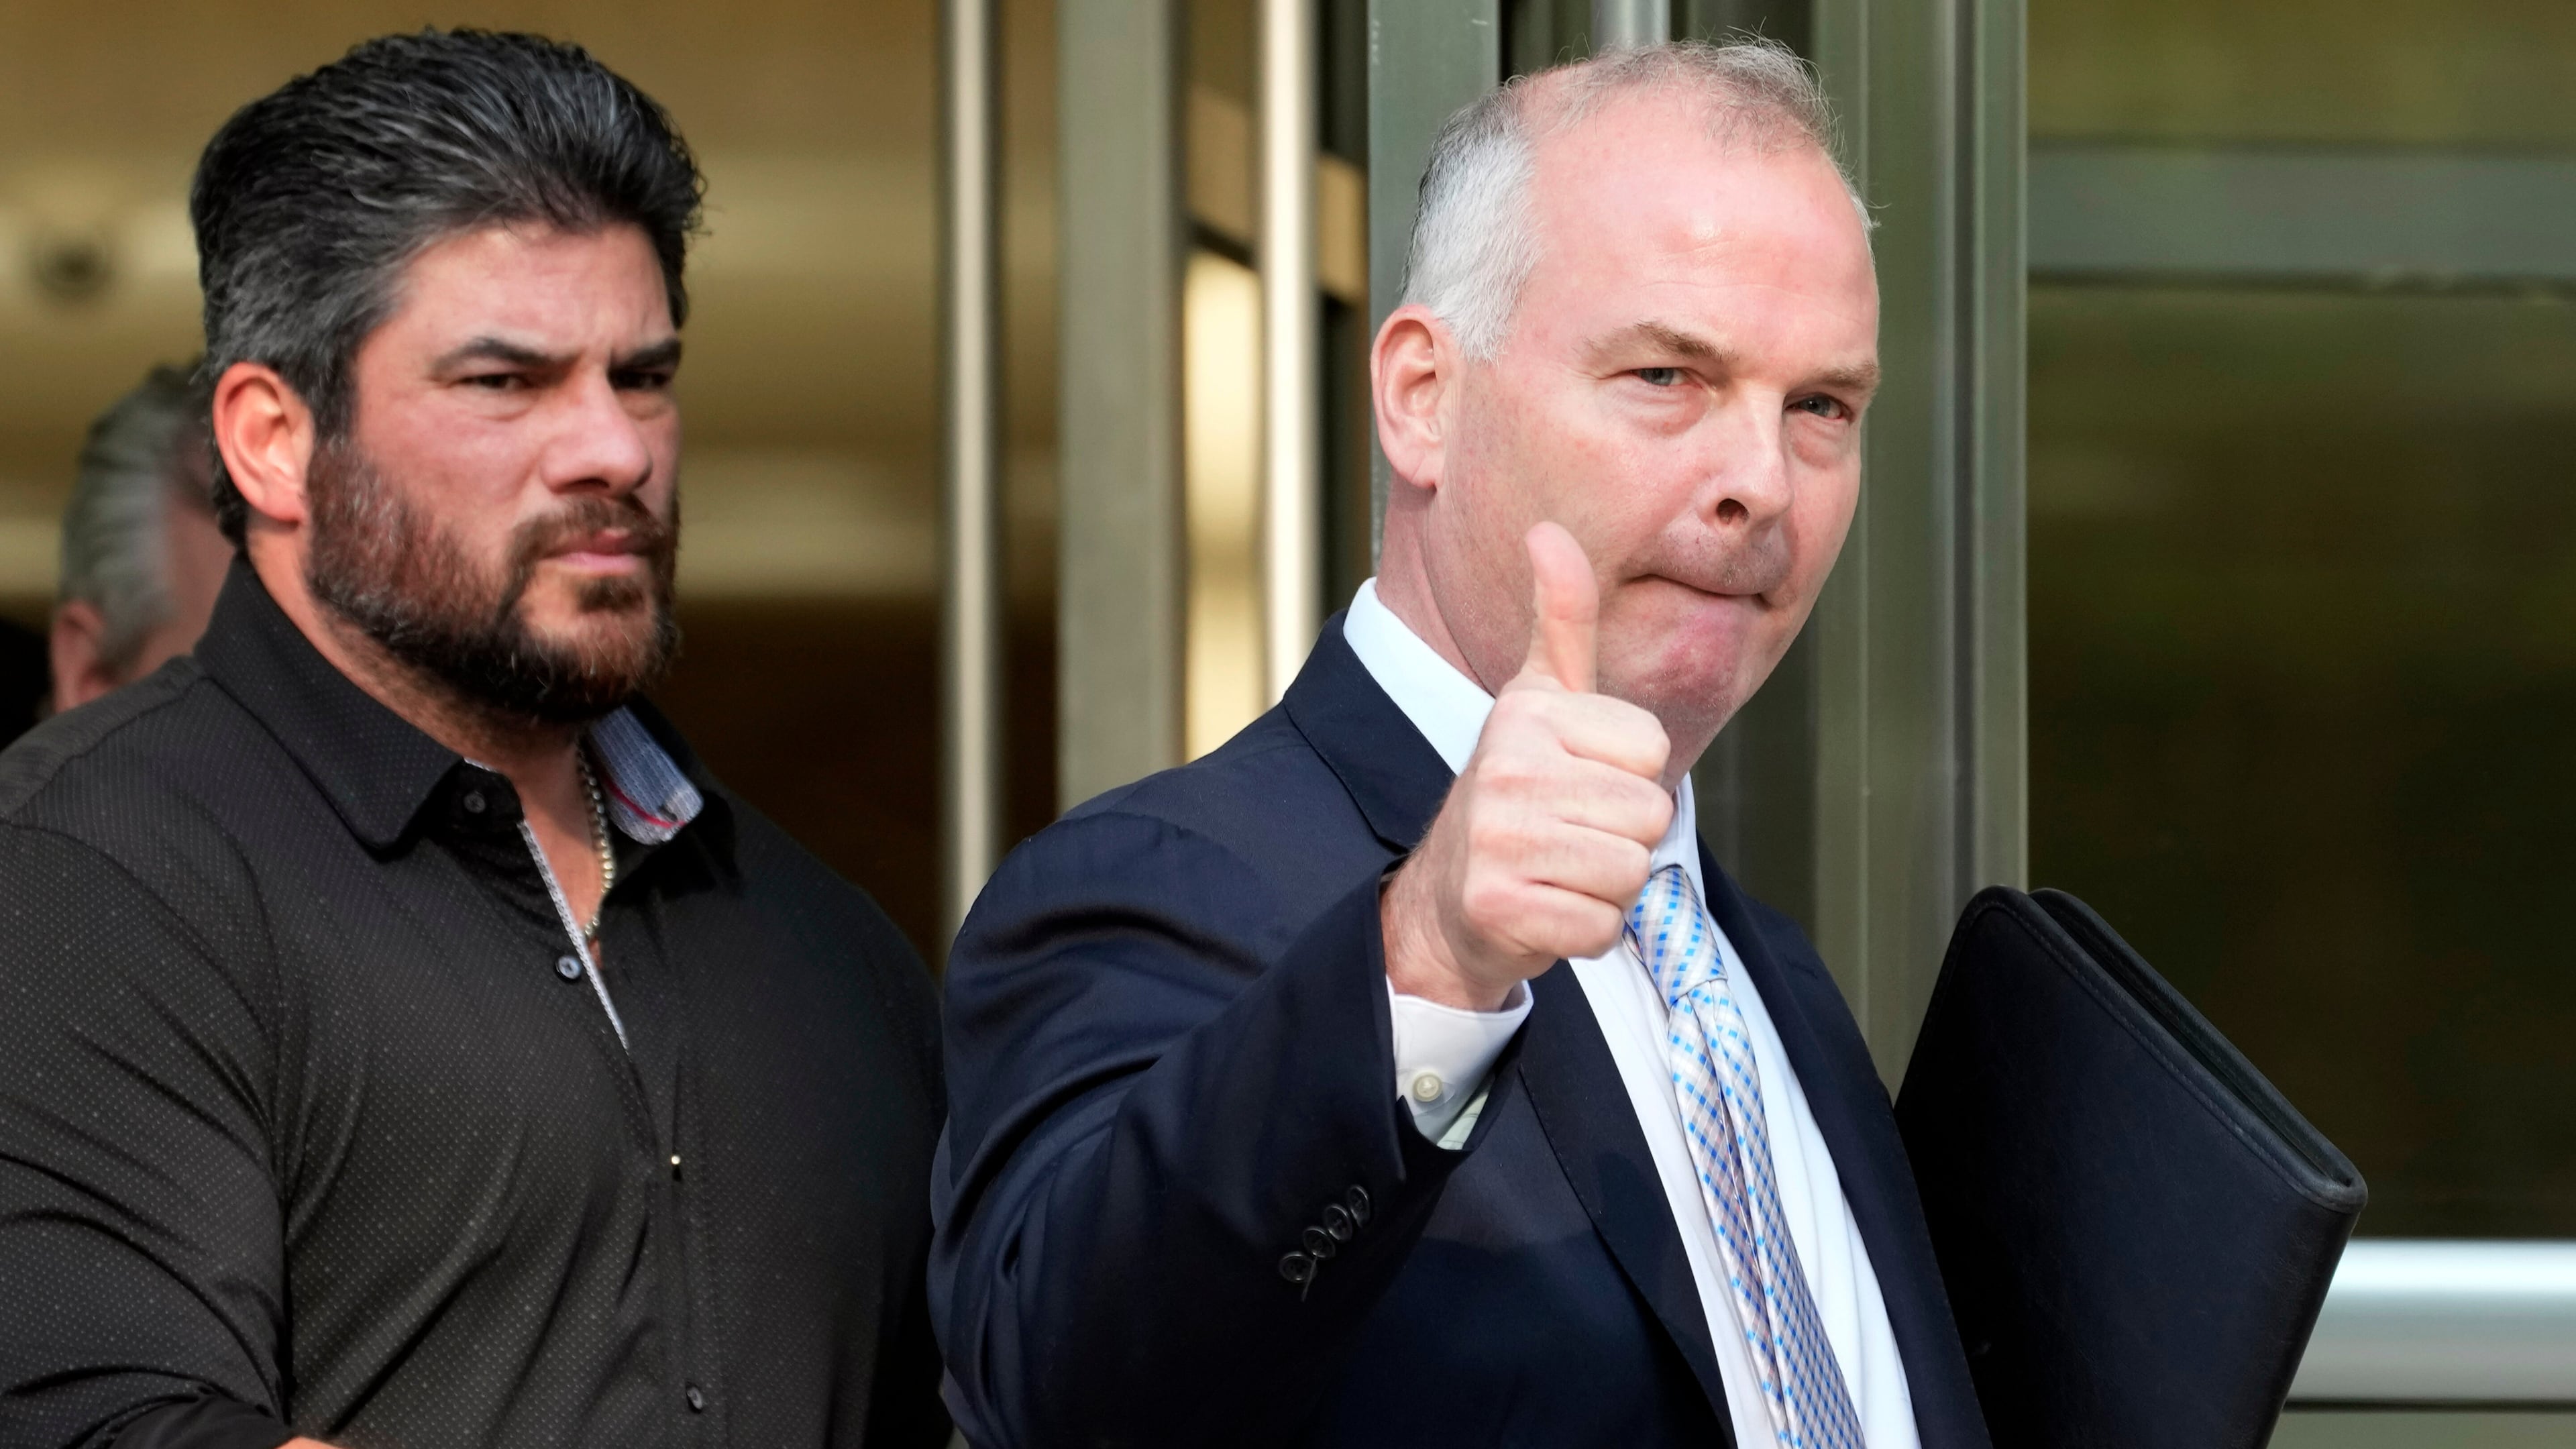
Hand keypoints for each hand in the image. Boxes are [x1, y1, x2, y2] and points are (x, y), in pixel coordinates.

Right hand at [1382, 523, 1673, 1010]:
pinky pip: (1601, 926)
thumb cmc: (1516, 791)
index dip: (1628, 776)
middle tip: (1567, 835)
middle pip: (1648, 813)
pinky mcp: (1496, 905)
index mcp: (1526, 713)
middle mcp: (1505, 767)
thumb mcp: (1539, 699)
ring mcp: (1496, 838)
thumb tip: (1549, 530)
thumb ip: (1561, 618)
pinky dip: (1584, 931)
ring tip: (1558, 870)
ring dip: (1606, 886)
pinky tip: (1545, 910)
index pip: (1651, 751)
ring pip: (1629, 871)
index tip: (1577, 781)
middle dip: (1621, 837)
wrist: (1446, 896)